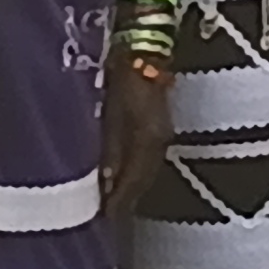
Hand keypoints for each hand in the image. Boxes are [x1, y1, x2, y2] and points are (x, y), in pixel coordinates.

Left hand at [99, 65, 172, 214]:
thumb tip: (106, 184)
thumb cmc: (120, 79)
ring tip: (116, 201)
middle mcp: (160, 141)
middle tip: (109, 215)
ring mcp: (164, 133)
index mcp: (149, 140)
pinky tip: (126, 176)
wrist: (143, 50)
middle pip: (144, 179)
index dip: (120, 201)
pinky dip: (137, 171)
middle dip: (128, 199)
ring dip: (134, 187)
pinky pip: (149, 158)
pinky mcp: (160, 126)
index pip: (134, 181)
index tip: (105, 218)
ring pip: (148, 170)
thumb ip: (110, 150)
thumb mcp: (110, 115)